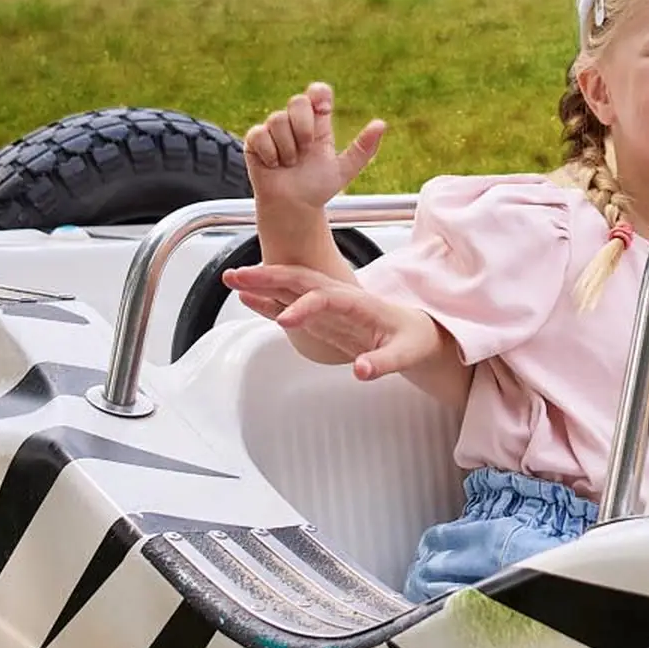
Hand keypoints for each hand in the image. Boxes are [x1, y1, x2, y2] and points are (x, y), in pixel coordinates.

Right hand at [222, 263, 447, 381]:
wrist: (416, 332)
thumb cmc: (413, 339)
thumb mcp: (406, 354)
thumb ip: (384, 363)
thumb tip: (361, 371)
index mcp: (360, 303)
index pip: (327, 297)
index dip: (305, 307)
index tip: (285, 321)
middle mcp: (339, 296)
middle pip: (301, 280)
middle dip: (269, 277)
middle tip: (238, 276)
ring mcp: (327, 304)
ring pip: (290, 287)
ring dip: (262, 281)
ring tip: (232, 278)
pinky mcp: (319, 315)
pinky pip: (289, 303)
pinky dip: (267, 300)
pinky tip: (247, 298)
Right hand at [243, 82, 384, 213]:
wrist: (294, 207)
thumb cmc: (317, 188)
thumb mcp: (344, 169)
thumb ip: (363, 148)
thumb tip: (381, 124)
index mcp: (317, 123)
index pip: (317, 91)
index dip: (319, 94)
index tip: (324, 111)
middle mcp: (295, 122)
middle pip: (297, 100)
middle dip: (303, 126)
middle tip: (306, 149)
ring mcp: (274, 130)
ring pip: (278, 119)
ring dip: (288, 147)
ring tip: (290, 163)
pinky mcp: (255, 140)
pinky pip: (260, 133)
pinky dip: (270, 152)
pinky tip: (275, 164)